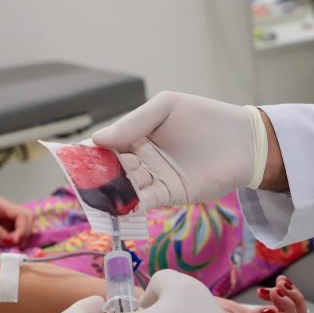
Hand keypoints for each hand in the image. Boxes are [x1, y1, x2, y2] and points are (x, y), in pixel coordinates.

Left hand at [0, 197, 33, 246]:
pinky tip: (12, 248)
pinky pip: (19, 235)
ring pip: (26, 227)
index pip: (22, 214)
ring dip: (23, 238)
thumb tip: (8, 240)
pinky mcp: (6, 231)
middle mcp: (6, 211)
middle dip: (25, 233)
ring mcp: (7, 221)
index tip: (15, 241)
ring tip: (13, 247)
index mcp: (0, 205)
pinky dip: (19, 241)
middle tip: (15, 246)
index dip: (23, 228)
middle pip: (28, 219)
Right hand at [91, 92, 264, 207]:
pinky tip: (116, 205)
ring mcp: (153, 177)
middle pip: (110, 168)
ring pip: (123, 186)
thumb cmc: (206, 117)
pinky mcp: (168, 195)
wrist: (243, 141)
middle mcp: (140, 157)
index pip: (105, 143)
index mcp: (136, 133)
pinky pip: (142, 201)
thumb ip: (134, 122)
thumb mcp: (166, 107)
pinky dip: (128, 205)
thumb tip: (98, 139)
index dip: (87, 151)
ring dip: (109, 191)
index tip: (70, 158)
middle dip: (94, 175)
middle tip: (78, 180)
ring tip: (93, 195)